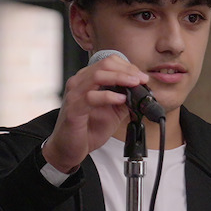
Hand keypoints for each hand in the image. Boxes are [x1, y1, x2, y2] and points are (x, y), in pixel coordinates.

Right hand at [42, 55, 147, 172]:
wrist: (69, 148)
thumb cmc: (87, 129)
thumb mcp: (112, 111)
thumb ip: (124, 99)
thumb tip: (140, 91)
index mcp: (87, 79)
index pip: (108, 62)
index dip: (127, 66)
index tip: (141, 77)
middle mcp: (79, 83)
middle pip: (105, 64)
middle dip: (127, 70)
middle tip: (141, 79)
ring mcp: (74, 94)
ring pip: (98, 76)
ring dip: (120, 78)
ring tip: (135, 84)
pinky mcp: (73, 109)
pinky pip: (91, 97)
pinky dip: (109, 96)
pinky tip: (121, 99)